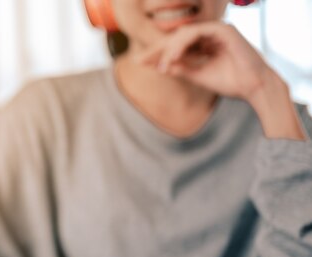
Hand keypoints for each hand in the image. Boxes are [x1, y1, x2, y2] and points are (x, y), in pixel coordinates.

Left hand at [137, 22, 275, 100]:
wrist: (254, 87)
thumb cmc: (231, 82)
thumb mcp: (198, 76)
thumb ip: (180, 69)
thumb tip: (160, 66)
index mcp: (205, 43)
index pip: (177, 45)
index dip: (158, 53)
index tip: (141, 63)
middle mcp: (210, 34)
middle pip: (176, 37)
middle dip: (157, 49)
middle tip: (141, 61)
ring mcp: (217, 30)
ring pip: (184, 34)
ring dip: (169, 49)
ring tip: (160, 65)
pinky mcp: (224, 30)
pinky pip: (196, 32)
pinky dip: (182, 44)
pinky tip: (172, 57)